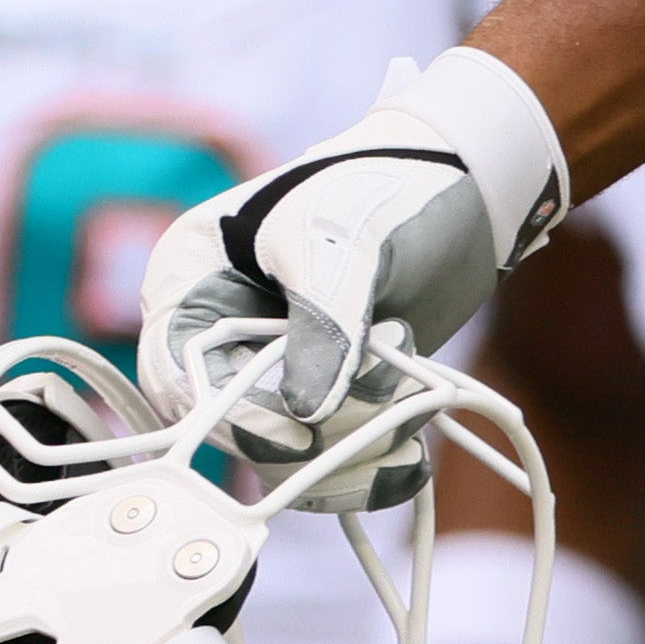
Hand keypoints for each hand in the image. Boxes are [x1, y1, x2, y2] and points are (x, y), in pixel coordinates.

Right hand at [142, 49, 570, 431]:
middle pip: (230, 425)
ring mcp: (275, 366)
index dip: (228, 414)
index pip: (177, 372)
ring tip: (411, 402)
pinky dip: (368, 456)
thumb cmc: (387, 189)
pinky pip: (330, 451)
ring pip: (284, 451)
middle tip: (382, 409)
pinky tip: (412, 446)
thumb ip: (324, 325)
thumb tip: (307, 416)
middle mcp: (222, 331)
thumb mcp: (345, 244)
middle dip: (307, 435)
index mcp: (192, 279)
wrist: (467, 187)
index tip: (298, 432)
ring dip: (349, 447)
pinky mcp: (328, 391)